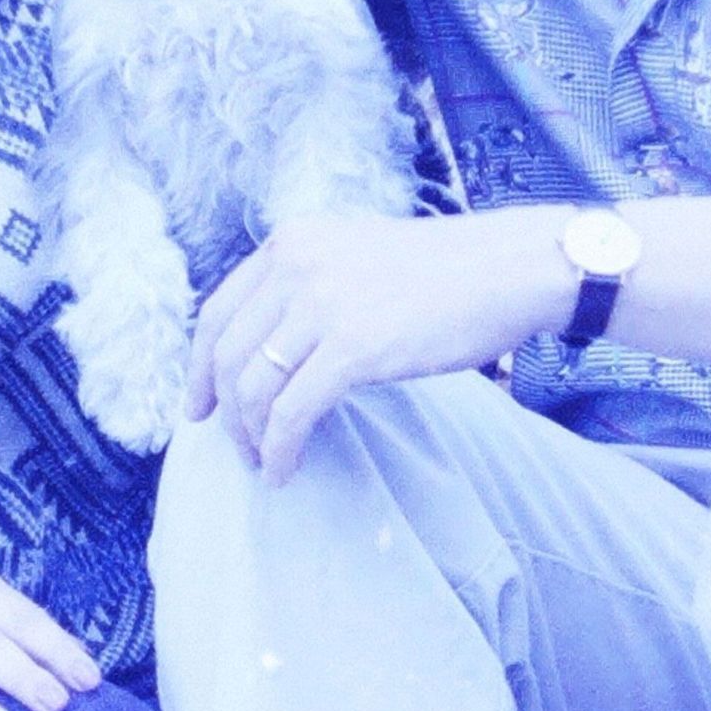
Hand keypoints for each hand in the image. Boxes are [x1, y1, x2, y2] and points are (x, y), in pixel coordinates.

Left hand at [188, 210, 569, 483]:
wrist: (510, 268)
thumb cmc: (448, 272)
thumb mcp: (358, 254)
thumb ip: (310, 283)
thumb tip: (273, 344)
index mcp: (293, 242)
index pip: (217, 310)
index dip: (199, 367)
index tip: (201, 406)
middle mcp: (296, 265)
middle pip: (225, 353)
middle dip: (224, 411)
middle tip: (235, 446)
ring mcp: (322, 305)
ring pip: (253, 387)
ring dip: (252, 437)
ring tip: (266, 462)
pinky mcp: (354, 347)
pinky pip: (292, 413)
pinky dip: (280, 449)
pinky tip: (287, 468)